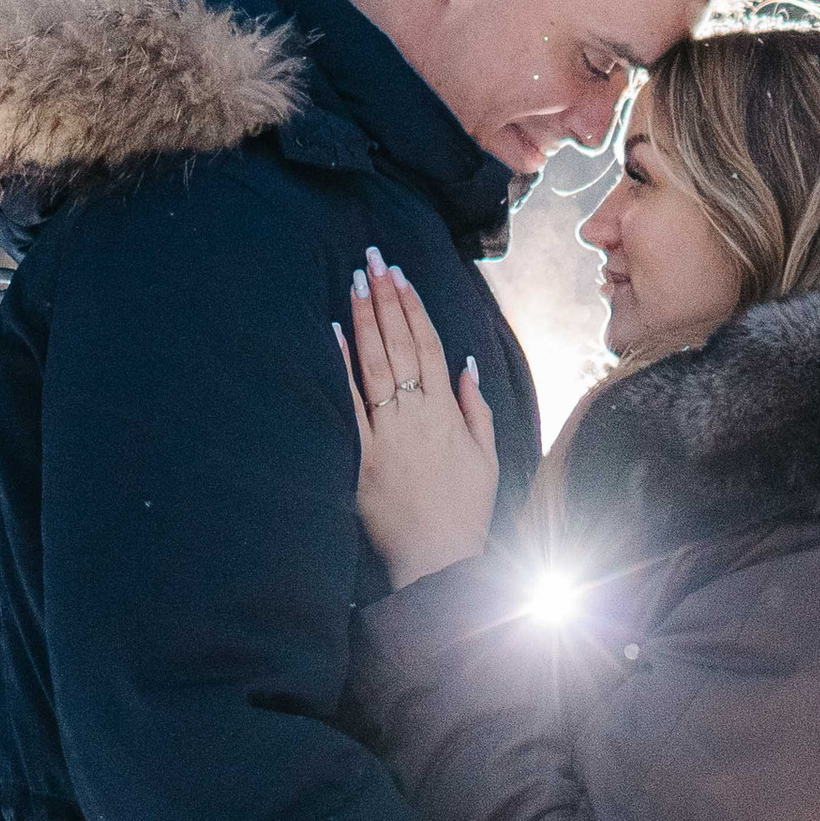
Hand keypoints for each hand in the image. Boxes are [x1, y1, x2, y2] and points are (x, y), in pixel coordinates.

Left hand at [337, 248, 500, 587]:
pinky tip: (332, 333)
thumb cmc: (466, 511)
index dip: (413, 307)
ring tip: (356, 281)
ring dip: (365, 319)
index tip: (401, 275)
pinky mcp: (362, 456)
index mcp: (448, 412)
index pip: (429, 345)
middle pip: (399, 344)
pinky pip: (350, 404)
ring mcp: (388, 433)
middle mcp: (418, 414)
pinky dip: (340, 367)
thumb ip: (476, 408)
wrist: (440, 561)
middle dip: (386, 298)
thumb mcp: (487, 457)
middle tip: (373, 259)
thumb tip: (467, 364)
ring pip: (374, 364)